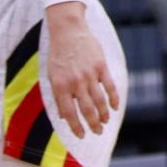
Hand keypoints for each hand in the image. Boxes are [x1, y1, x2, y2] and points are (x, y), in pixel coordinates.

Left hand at [44, 2, 120, 138]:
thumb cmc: (58, 55)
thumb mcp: (52, 76)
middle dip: (93, 125)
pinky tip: (114, 107)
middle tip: (98, 133)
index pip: (69, 113)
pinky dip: (113, 98)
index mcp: (60, 86)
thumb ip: (58, 96)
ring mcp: (89, 75)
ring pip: (99, 101)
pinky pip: (109, 86)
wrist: (68, 31)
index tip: (81, 136)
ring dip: (103, 115)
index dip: (76, 127)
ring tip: (105, 122)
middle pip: (87, 110)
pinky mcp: (101, 67)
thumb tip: (63, 116)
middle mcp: (75, 83)